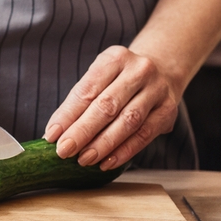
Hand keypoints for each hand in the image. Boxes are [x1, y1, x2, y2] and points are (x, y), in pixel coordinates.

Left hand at [44, 46, 182, 169]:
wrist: (163, 69)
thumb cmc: (119, 78)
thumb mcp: (99, 77)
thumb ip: (79, 102)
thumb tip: (55, 134)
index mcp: (115, 58)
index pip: (87, 90)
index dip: (67, 115)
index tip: (51, 135)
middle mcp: (139, 71)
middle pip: (107, 106)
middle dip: (83, 131)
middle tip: (64, 151)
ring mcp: (157, 90)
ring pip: (128, 121)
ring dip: (103, 144)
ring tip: (84, 159)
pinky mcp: (168, 111)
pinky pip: (145, 135)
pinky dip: (124, 151)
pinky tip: (107, 162)